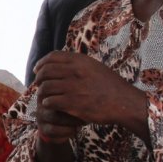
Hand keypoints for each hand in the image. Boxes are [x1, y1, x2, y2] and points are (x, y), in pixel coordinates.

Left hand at [34, 51, 148, 137]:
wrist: (124, 103)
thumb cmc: (110, 86)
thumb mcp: (95, 67)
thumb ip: (78, 63)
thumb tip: (61, 61)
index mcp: (80, 61)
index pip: (52, 57)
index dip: (41, 63)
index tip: (37, 69)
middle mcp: (75, 71)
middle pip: (45, 72)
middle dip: (39, 78)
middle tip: (38, 84)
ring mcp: (73, 87)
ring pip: (45, 87)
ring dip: (42, 92)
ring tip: (43, 96)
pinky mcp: (73, 103)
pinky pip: (50, 101)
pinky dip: (47, 103)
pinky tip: (50, 105)